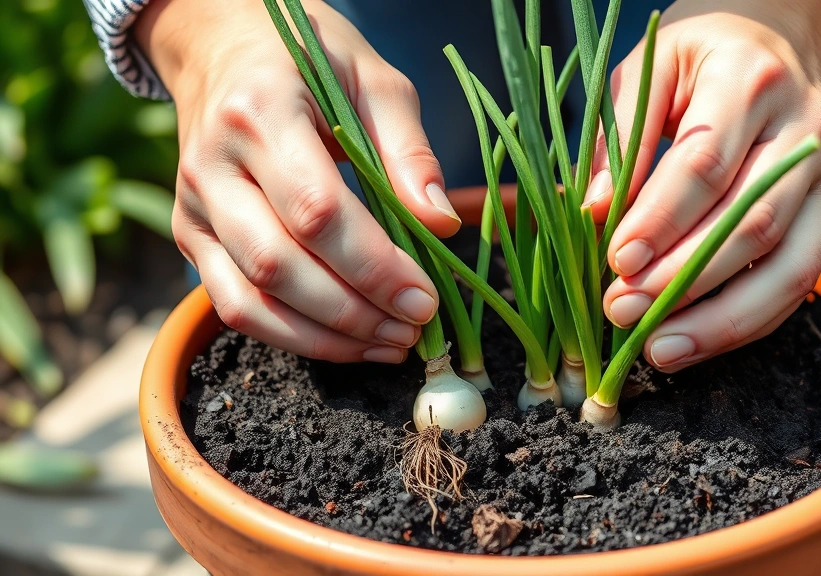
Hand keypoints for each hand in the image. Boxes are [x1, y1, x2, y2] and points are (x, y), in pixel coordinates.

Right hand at [136, 0, 461, 362]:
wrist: (221, 48)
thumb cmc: (306, 59)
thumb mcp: (373, 79)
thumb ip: (408, 152)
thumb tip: (442, 226)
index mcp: (259, 113)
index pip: (316, 211)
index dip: (374, 266)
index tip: (425, 298)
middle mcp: (211, 166)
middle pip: (278, 265)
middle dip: (354, 312)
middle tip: (414, 329)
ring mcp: (192, 207)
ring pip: (249, 299)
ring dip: (324, 338)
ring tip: (389, 344)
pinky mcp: (189, 236)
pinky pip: (233, 304)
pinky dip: (291, 336)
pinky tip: (346, 341)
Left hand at [584, 0, 820, 371]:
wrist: (784, 41)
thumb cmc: (702, 57)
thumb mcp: (652, 67)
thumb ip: (621, 136)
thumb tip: (595, 212)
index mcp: (752, 80)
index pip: (706, 162)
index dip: (661, 220)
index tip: (616, 260)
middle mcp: (807, 130)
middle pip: (752, 222)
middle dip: (683, 279)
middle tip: (621, 310)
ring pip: (789, 266)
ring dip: (720, 320)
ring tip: (658, 349)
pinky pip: (799, 282)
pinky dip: (748, 322)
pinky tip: (695, 342)